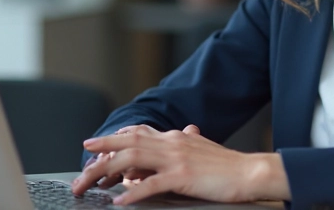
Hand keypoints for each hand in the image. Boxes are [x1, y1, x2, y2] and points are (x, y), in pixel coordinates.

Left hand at [71, 124, 289, 204]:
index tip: (94, 147)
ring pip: (132, 159)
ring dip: (107, 170)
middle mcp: (172, 143)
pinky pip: (152, 184)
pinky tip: (120, 201)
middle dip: (101, 152)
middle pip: (128, 143)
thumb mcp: (203, 149)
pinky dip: (133, 191)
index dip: (113, 139)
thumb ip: (189, 142)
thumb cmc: (228, 166)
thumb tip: (185, 132)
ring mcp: (176, 159)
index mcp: (175, 138)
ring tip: (90, 183)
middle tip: (82, 163)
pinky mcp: (183, 177)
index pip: (137, 133)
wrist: (251, 172)